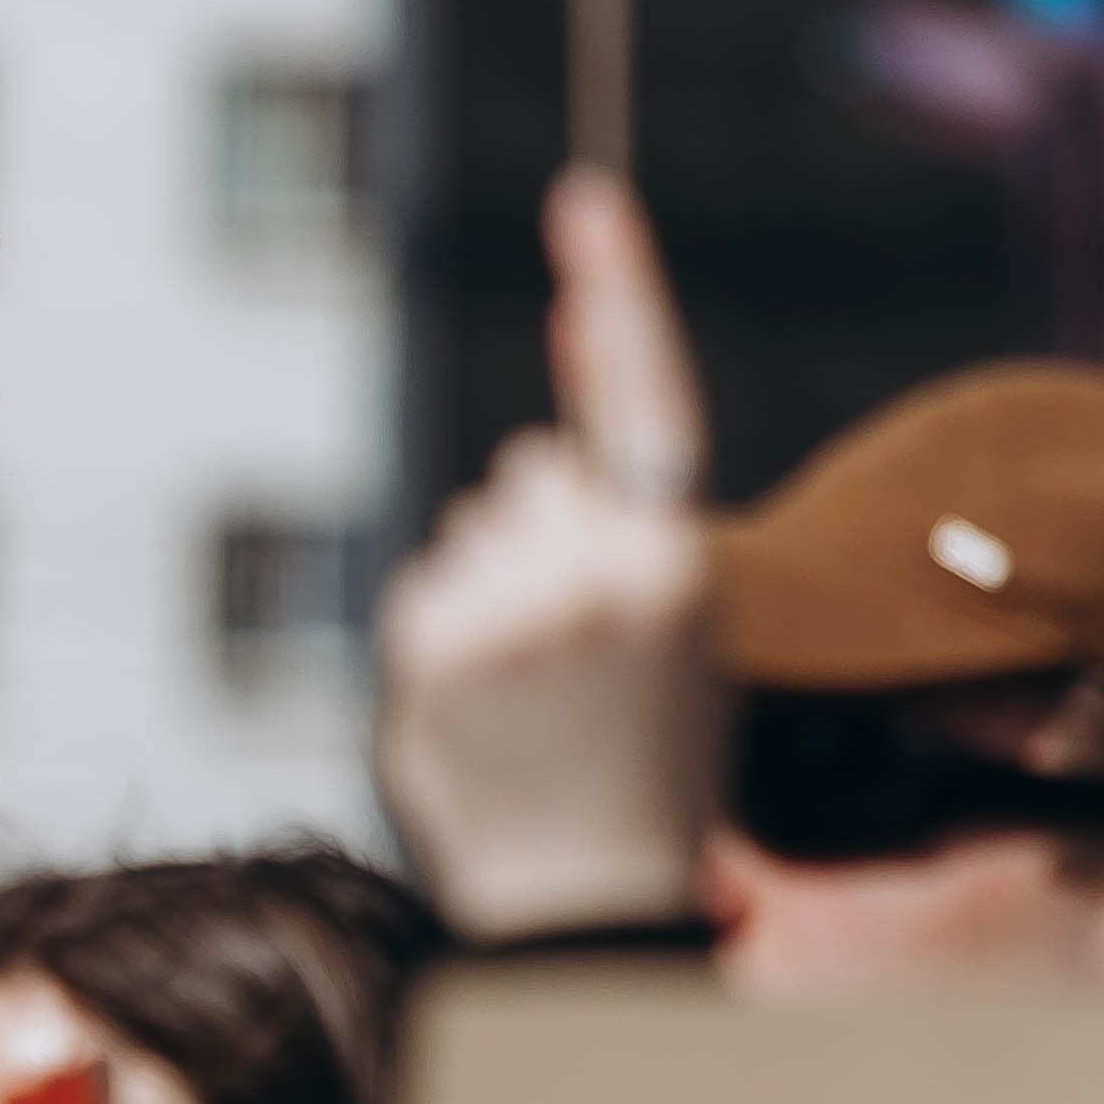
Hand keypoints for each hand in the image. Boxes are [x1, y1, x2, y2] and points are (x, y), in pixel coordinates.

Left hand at [369, 171, 721, 937]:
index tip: (583, 202)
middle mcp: (597, 575)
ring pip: (474, 529)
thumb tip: (538, 455)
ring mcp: (508, 612)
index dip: (621, 293)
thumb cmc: (644, 772)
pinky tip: (481, 712)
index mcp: (679, 565)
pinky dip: (440, 640)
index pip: (646, 404)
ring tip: (532, 696)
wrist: (587, 901)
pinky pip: (424, 591)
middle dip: (544, 531)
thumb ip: (618, 542)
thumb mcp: (674, 644)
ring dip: (491, 589)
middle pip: (537, 472)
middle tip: (576, 654)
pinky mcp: (431, 650)